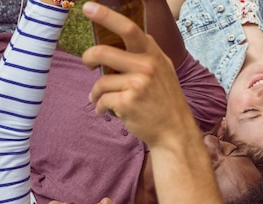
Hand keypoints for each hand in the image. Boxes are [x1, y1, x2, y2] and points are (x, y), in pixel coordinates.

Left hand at [81, 1, 195, 148]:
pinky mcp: (128, 103)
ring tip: (102, 99)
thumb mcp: (165, 71)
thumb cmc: (167, 102)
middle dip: (88, 57)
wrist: (175, 132)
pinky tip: (106, 111)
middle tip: (88, 63)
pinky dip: (101, 107)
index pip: (129, 29)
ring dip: (96, 92)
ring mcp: (138, 85)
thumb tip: (128, 35)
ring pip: (101, 81)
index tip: (88, 8)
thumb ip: (148, 54)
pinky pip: (102, 99)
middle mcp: (147, 67)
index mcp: (154, 55)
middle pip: (103, 51)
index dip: (106, 16)